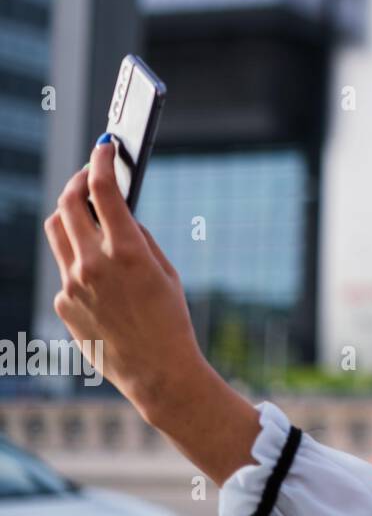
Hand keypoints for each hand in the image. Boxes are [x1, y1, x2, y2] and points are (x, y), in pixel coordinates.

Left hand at [43, 140, 205, 422]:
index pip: (103, 190)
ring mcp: (72, 284)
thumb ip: (138, 238)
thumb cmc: (170, 318)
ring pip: (57, 231)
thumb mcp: (164, 269)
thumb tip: (119, 211)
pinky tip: (100, 271)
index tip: (105, 146)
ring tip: (85, 209)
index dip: (101, 161)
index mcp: (127, 251)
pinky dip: (80, 257)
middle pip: (68, 204)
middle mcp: (92, 263)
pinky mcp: (63, 303)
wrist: (156, 369)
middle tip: (90, 174)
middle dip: (79, 181)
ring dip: (69, 212)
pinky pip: (66, 267)